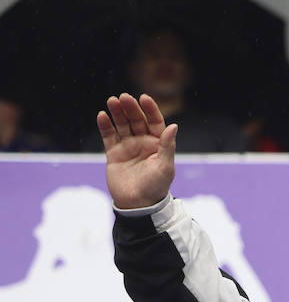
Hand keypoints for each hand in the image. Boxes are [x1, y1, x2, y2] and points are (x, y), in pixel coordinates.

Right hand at [97, 93, 176, 209]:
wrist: (138, 204)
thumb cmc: (156, 187)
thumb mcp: (165, 167)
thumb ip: (168, 146)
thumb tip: (173, 125)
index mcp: (158, 144)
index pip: (155, 122)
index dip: (150, 109)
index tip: (144, 98)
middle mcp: (143, 142)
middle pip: (137, 120)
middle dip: (131, 108)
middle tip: (123, 97)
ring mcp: (128, 147)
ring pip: (122, 125)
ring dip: (117, 112)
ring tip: (112, 101)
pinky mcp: (114, 153)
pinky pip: (109, 136)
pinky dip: (105, 126)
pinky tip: (102, 115)